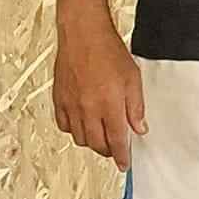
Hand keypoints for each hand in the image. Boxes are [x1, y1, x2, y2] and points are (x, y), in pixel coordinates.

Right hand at [53, 16, 146, 169]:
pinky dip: (74, 130)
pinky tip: (83, 123)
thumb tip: (139, 128)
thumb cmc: (108, 51)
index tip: (124, 164)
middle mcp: (88, 108)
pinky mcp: (59, 99)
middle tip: (115, 148)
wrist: (83, 33)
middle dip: (108, 151)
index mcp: (109, 104)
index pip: (117, 141)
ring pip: (80, 138)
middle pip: (97, 144)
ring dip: (92, 142)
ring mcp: (71, 105)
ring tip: (101, 135)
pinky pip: (65, 125)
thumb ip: (136, 107)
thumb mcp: (133, 78)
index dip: (122, 156)